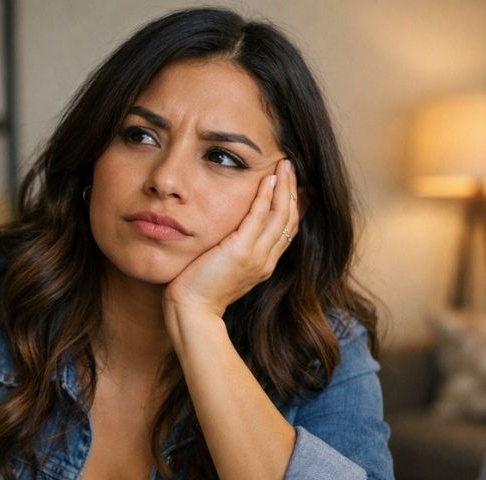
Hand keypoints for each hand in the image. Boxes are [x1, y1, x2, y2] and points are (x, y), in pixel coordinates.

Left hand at [164, 157, 298, 319]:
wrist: (193, 310)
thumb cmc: (200, 289)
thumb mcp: (224, 267)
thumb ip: (234, 250)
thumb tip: (232, 232)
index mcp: (264, 264)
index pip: (287, 230)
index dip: (292, 204)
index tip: (292, 184)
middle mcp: (266, 260)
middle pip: (290, 219)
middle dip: (292, 190)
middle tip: (290, 165)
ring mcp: (257, 256)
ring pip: (281, 215)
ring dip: (284, 186)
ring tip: (284, 164)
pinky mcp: (242, 251)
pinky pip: (259, 217)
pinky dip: (266, 196)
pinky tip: (268, 179)